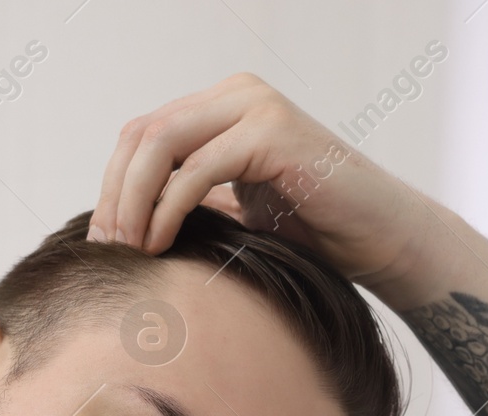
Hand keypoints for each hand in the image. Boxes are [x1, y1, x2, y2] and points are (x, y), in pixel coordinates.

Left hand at [87, 73, 429, 293]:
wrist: (384, 240)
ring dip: (134, 200)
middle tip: (105, 249)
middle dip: (115, 194)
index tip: (102, 240)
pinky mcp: (273, 133)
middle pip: (143, 133)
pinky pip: (199, 168)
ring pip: (162, 143)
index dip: (113, 185)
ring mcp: (256, 108)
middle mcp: (238, 95)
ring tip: (127, 249)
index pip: (144, 134)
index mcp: (225, 106)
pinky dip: (169, 207)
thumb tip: (131, 225)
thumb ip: (196, 199)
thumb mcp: (242, 210)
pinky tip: (160, 243)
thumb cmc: (321, 232)